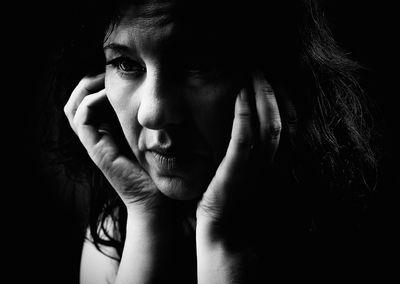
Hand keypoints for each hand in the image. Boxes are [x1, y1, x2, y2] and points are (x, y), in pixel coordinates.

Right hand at [64, 74, 166, 214]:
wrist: (157, 202)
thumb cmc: (159, 172)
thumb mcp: (153, 139)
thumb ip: (148, 122)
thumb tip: (155, 99)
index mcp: (109, 135)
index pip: (90, 103)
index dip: (97, 85)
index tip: (116, 73)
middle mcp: (98, 139)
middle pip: (77, 103)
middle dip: (88, 82)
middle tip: (106, 71)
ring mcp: (95, 145)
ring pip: (74, 108)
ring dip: (86, 88)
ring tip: (104, 78)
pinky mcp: (97, 150)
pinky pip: (82, 118)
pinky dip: (92, 101)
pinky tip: (110, 94)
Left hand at [197, 71, 291, 233]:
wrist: (226, 241)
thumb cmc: (233, 210)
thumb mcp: (246, 179)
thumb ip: (250, 157)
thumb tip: (247, 132)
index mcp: (272, 166)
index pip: (283, 127)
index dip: (281, 101)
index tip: (271, 79)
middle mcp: (269, 167)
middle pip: (279, 122)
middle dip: (272, 93)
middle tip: (262, 67)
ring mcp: (254, 172)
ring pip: (266, 129)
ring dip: (262, 98)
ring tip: (254, 74)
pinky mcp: (234, 177)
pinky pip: (242, 143)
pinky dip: (244, 118)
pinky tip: (241, 97)